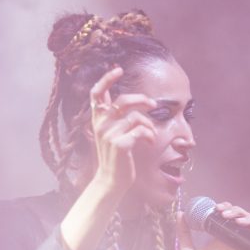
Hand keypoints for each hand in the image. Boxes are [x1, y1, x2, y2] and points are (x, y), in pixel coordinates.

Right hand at [89, 66, 156, 194]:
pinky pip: (141, 130)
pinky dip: (149, 135)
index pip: (96, 94)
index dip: (106, 79)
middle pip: (122, 101)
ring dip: (148, 125)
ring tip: (150, 134)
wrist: (111, 180)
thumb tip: (130, 101)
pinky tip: (149, 142)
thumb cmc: (115, 156)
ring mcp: (110, 134)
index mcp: (97, 120)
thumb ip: (116, 117)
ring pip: (136, 118)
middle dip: (141, 100)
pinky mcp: (121, 145)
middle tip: (153, 105)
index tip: (118, 70)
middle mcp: (101, 124)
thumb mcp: (111, 133)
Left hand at [177, 202, 249, 249]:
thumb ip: (184, 232)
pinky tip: (243, 224)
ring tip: (230, 216)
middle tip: (221, 211)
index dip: (226, 208)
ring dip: (243, 214)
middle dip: (234, 208)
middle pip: (241, 216)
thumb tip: (180, 214)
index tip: (216, 207)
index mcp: (221, 239)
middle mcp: (234, 241)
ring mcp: (244, 246)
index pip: (229, 217)